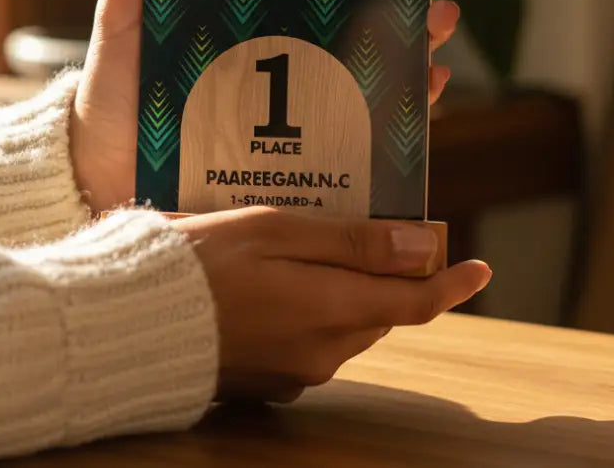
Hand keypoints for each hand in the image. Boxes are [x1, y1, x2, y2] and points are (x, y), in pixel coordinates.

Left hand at [71, 0, 466, 214]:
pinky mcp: (306, 139)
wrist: (104, 171)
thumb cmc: (114, 87)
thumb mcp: (125, 9)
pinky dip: (407, 98)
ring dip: (421, 28)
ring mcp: (300, 87)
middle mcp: (286, 37)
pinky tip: (431, 80)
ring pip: (378, 49)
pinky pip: (369, 115)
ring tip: (443, 13)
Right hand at [179, 206, 490, 401]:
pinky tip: (279, 285)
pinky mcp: (271, 382)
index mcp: (330, 310)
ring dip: (346, 290)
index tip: (480, 268)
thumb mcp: (278, 232)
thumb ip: (354, 243)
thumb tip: (424, 248)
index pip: (415, 302)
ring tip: (309, 250)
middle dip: (386, 275)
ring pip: (347, 325)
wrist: (133, 322)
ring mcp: (296, 372)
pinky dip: (316, 311)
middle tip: (367, 231)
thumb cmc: (203, 262)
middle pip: (380, 309)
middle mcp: (323, 352)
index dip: (452, 283)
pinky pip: (314, 342)